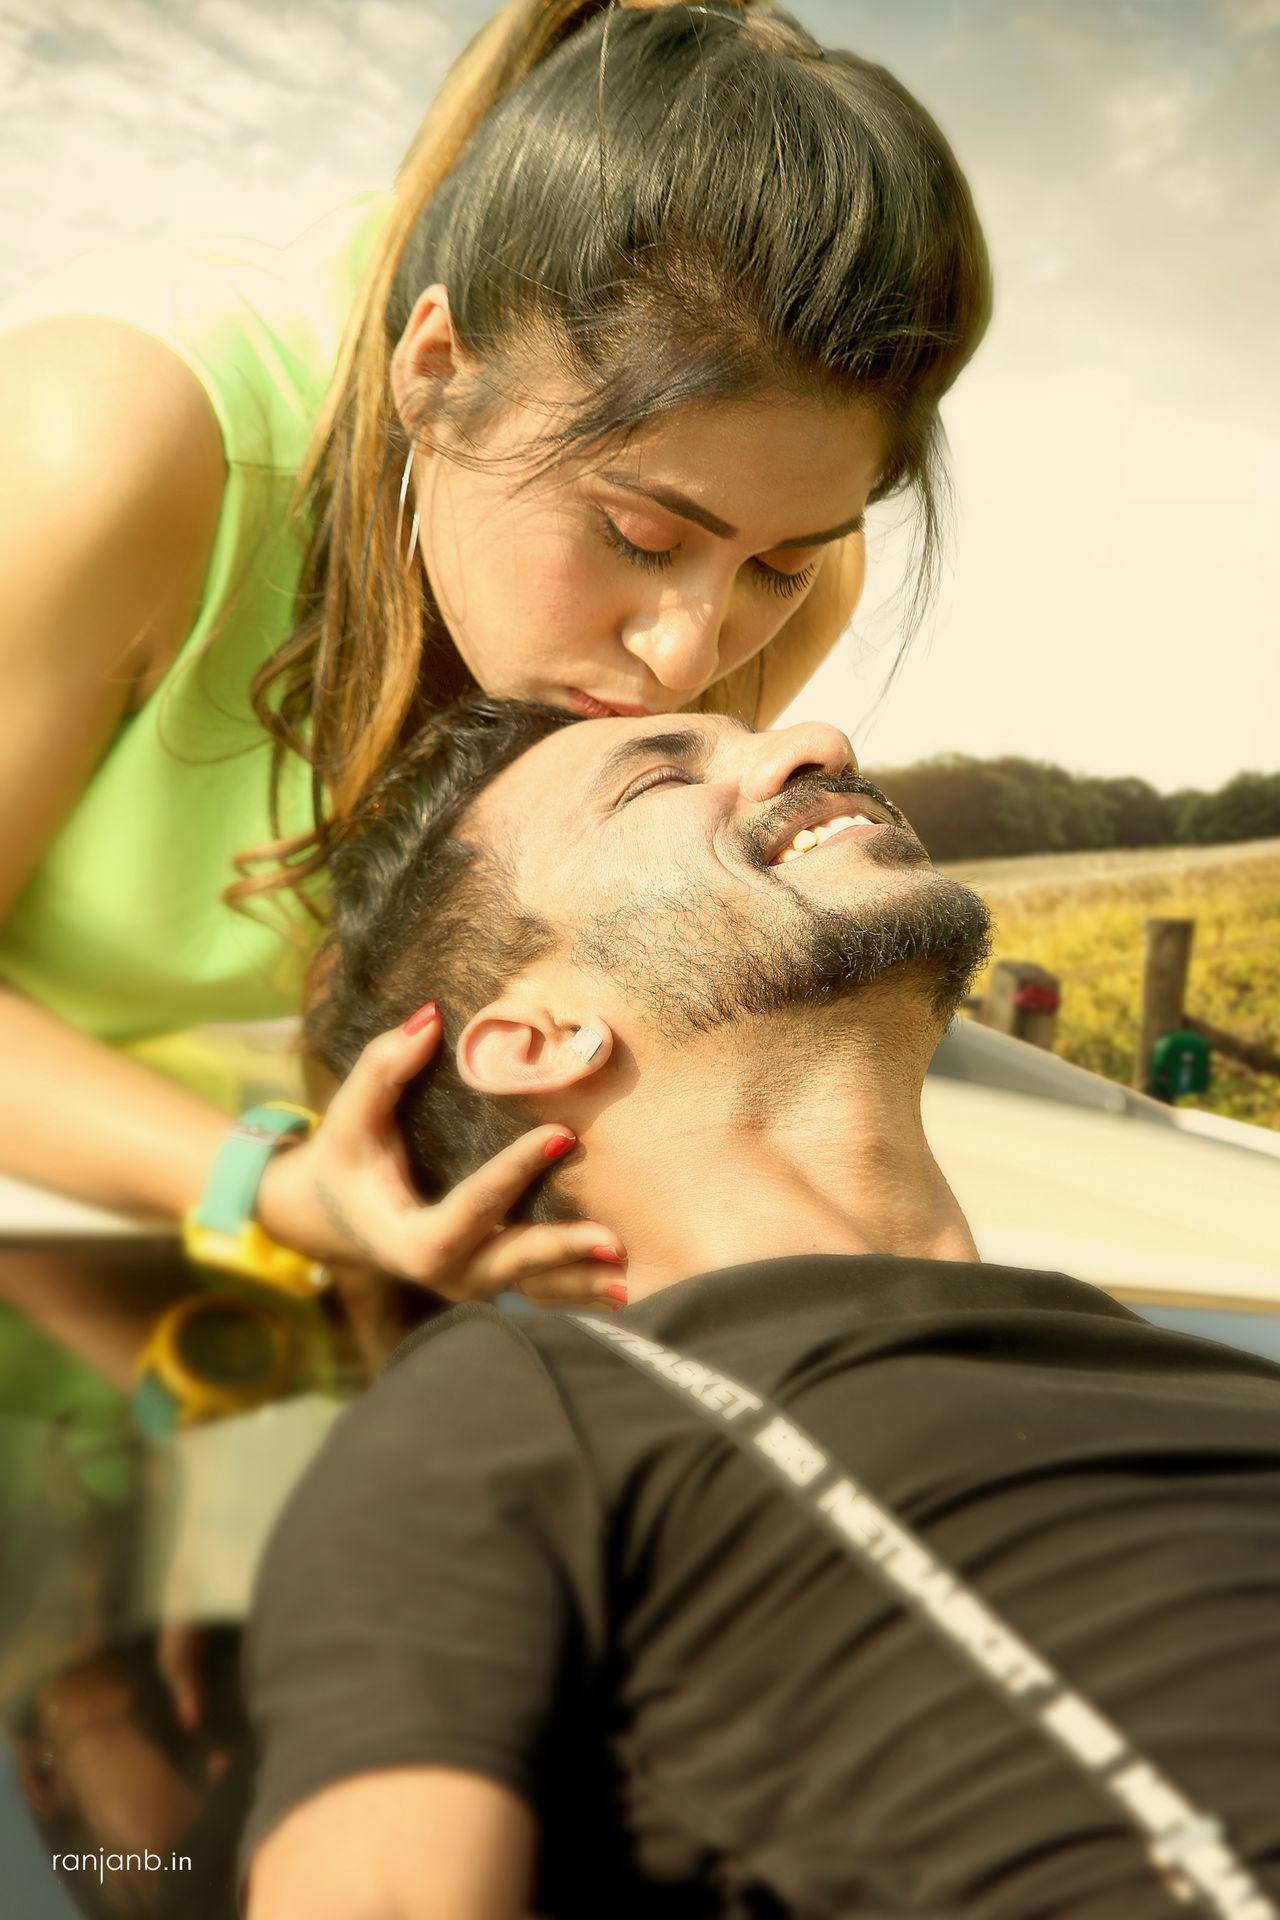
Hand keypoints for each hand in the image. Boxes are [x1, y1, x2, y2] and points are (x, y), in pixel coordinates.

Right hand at [256, 1008, 626, 1308]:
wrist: (331, 1214)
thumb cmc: (346, 1156)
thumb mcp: (353, 1115)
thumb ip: (385, 1067)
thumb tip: (430, 1016)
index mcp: (410, 1240)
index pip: (470, 1207)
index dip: (514, 1173)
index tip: (562, 1134)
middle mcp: (443, 1272)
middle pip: (509, 1263)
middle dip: (560, 1251)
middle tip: (613, 1238)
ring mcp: (468, 1282)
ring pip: (531, 1287)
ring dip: (581, 1282)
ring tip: (629, 1278)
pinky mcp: (488, 1280)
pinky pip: (538, 1290)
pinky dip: (577, 1290)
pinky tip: (624, 1288)